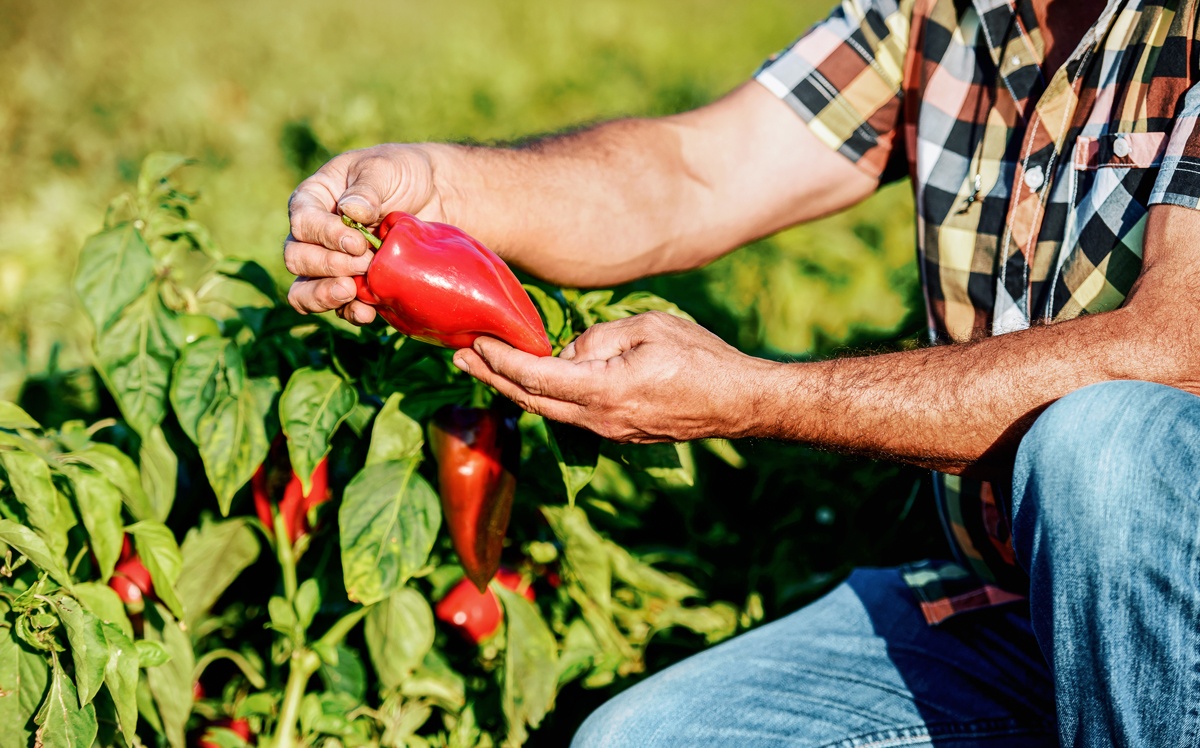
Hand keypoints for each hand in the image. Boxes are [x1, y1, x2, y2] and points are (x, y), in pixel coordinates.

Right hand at [284, 144, 443, 323]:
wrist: (436, 197)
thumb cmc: (402, 173)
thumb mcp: (384, 168)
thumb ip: (366, 189)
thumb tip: (350, 212)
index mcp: (314, 200)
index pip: (302, 223)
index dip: (325, 236)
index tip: (357, 242)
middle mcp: (315, 235)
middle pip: (298, 259)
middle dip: (328, 265)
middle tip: (365, 262)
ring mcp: (332, 264)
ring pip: (305, 290)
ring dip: (325, 295)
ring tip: (351, 292)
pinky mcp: (355, 286)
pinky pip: (339, 307)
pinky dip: (349, 312)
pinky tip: (368, 313)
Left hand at [452, 312, 779, 441]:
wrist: (739, 402)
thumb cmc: (700, 359)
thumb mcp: (647, 329)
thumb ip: (599, 338)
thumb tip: (569, 350)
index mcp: (603, 391)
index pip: (534, 376)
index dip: (499, 359)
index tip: (474, 341)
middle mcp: (598, 420)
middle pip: (530, 400)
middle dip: (491, 377)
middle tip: (459, 356)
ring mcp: (609, 432)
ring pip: (549, 411)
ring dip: (515, 388)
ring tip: (487, 365)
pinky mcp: (620, 434)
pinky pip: (571, 415)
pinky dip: (545, 396)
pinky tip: (536, 379)